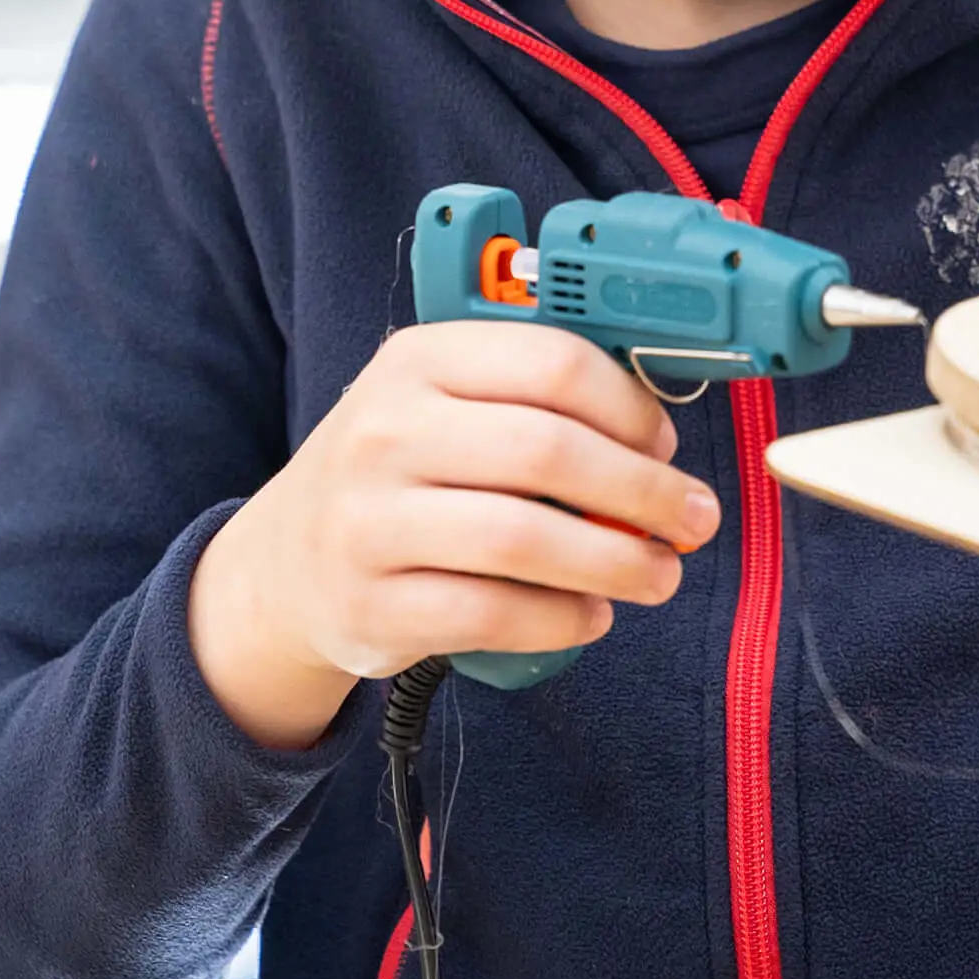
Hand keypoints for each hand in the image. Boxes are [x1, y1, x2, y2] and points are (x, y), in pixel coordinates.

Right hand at [188, 322, 721, 748]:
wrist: (284, 565)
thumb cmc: (399, 471)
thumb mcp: (443, 401)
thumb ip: (533, 398)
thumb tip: (658, 431)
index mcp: (418, 359)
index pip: (552, 363)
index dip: (630, 407)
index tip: (666, 442)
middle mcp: (386, 430)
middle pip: (547, 452)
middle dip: (644, 490)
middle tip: (693, 517)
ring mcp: (369, 521)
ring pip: (524, 540)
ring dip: (615, 560)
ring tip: (660, 573)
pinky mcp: (369, 606)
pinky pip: (490, 615)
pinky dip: (560, 619)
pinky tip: (593, 614)